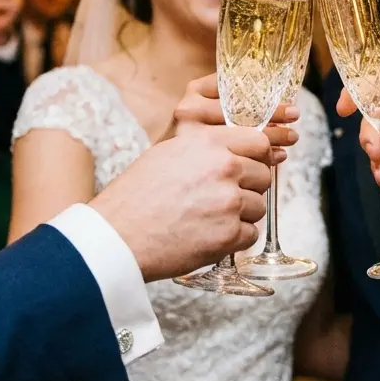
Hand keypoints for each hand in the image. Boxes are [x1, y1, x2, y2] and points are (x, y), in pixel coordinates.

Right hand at [91, 83, 293, 281]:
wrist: (117, 236)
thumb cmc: (135, 196)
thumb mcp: (167, 153)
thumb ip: (206, 148)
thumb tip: (234, 152)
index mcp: (208, 143)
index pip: (258, 141)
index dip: (257, 156)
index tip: (250, 166)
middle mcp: (223, 168)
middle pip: (263, 175)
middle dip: (248, 187)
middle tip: (221, 199)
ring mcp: (229, 202)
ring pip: (259, 206)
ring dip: (241, 214)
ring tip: (210, 219)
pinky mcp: (229, 235)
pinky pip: (251, 234)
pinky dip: (235, 238)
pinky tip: (209, 236)